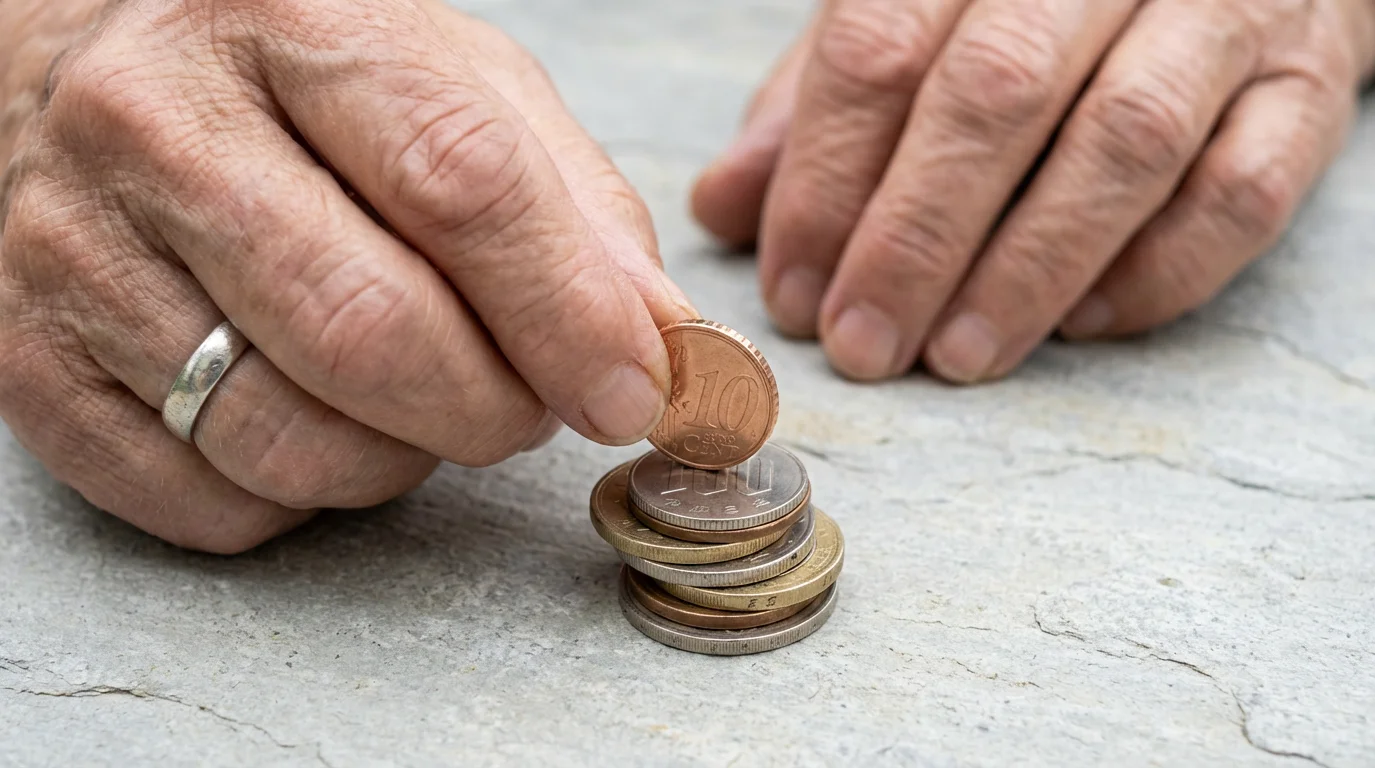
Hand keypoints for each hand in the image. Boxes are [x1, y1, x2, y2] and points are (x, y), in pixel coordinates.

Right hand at [0, 0, 693, 552]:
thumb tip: (664, 352)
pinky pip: (206, 502)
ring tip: (418, 401)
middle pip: (369, 329)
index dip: (568, 312)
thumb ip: (575, 211)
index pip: (459, 183)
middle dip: (492, 407)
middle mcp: (158, 124)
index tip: (636, 394)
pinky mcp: (28, 364)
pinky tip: (315, 422)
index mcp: (295, 23)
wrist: (91, 80)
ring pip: (287, 437)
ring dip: (401, 458)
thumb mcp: (458, 91)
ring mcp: (73, 249)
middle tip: (528, 404)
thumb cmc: (304, 87)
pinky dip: (298, 498)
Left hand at [693, 0, 1374, 381]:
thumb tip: (723, 206)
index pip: (878, 48)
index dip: (823, 180)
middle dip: (914, 238)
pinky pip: (1241, 191)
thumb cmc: (1044, 5)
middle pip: (994, 95)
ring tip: (957, 357)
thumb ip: (820, 105)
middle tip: (862, 344)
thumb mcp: (917, 26)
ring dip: (1026, 269)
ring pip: (1122, 144)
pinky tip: (1082, 325)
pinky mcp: (1307, 87)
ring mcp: (1222, 15)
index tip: (793, 289)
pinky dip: (1158, 272)